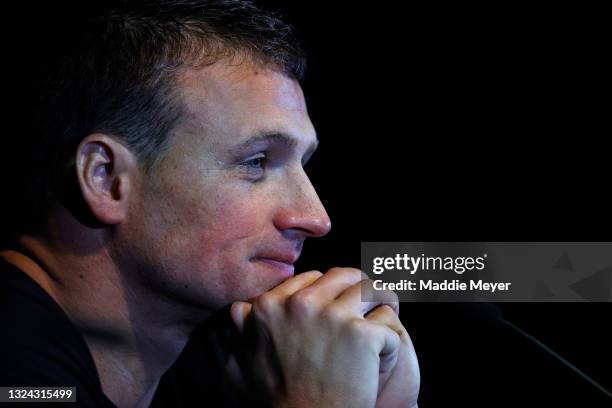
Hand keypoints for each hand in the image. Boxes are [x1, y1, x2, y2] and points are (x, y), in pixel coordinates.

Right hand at [229, 268, 418, 406]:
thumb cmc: (275, 404)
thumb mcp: (242, 366)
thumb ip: (242, 333)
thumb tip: (240, 309)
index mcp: (271, 306)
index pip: (312, 278)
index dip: (328, 292)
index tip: (337, 308)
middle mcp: (301, 304)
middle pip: (345, 276)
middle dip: (359, 290)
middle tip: (370, 308)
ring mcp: (333, 317)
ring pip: (372, 291)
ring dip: (381, 306)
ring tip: (384, 325)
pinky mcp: (362, 335)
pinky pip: (387, 323)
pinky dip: (389, 344)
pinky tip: (382, 360)